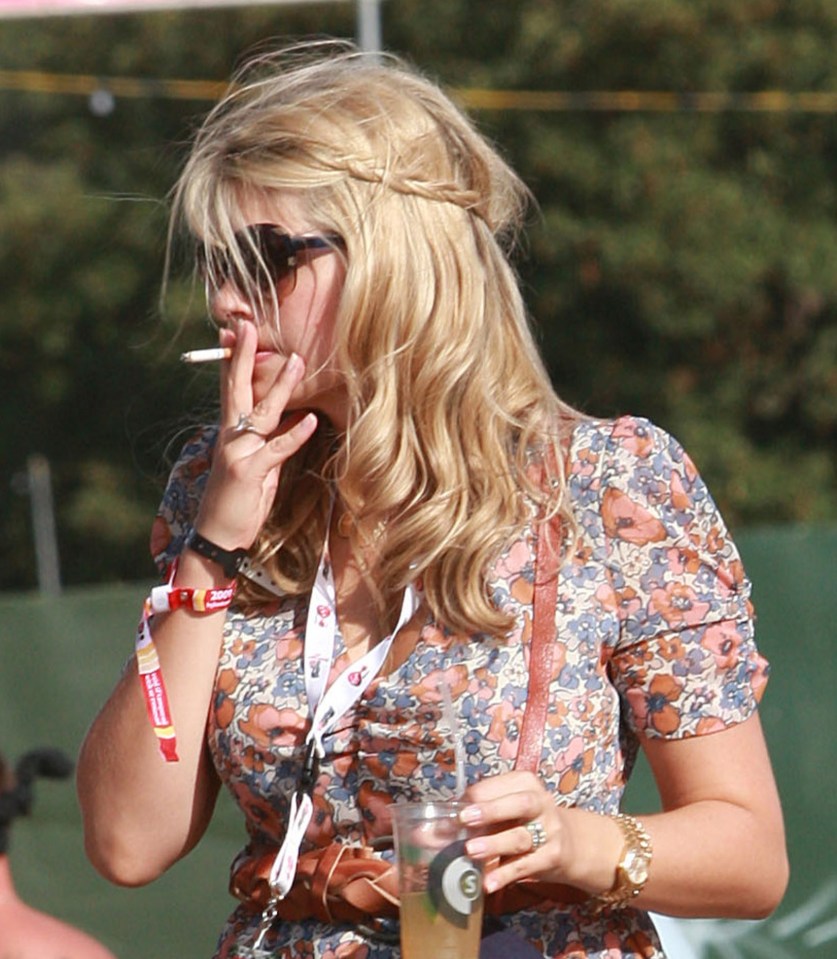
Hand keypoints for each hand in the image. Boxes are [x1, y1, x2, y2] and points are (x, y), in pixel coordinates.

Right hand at [193, 321, 317, 549]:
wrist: (217, 537)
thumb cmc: (238, 500)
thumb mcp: (256, 465)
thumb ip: (270, 440)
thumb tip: (290, 417)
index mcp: (229, 433)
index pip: (229, 389)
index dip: (232, 359)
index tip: (234, 332)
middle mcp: (230, 437)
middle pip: (237, 389)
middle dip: (244, 356)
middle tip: (247, 325)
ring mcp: (239, 453)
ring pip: (263, 413)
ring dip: (282, 386)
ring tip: (299, 361)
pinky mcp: (251, 472)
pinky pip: (277, 448)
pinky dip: (296, 433)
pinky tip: (311, 419)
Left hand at [461, 771, 621, 894]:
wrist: (572, 842)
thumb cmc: (526, 821)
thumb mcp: (505, 811)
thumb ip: (473, 818)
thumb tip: (427, 833)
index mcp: (524, 783)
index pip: (495, 786)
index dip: (472, 799)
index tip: (452, 813)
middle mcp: (540, 802)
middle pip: (518, 804)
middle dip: (490, 811)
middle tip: (464, 820)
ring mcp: (550, 830)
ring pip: (521, 837)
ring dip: (494, 844)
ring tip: (470, 852)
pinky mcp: (553, 856)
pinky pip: (527, 865)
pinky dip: (506, 874)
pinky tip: (488, 882)